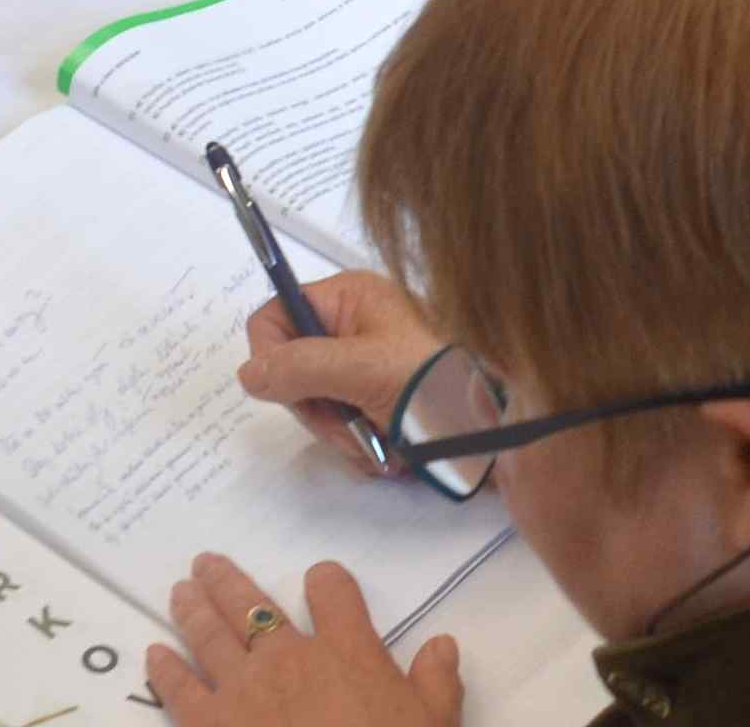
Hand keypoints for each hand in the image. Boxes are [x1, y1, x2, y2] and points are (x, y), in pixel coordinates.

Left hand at [152, 557, 460, 726]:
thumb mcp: (433, 726)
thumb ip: (436, 684)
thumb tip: (444, 644)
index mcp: (347, 651)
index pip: (334, 593)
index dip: (328, 582)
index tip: (321, 582)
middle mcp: (288, 656)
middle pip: (254, 604)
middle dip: (228, 580)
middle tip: (205, 563)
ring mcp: (242, 688)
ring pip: (211, 633)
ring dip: (193, 608)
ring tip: (181, 589)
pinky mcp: (209, 723)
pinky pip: (180, 688)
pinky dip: (165, 669)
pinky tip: (154, 655)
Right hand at [235, 270, 447, 473]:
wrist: (500, 427)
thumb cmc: (435, 383)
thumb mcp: (364, 369)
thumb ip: (300, 367)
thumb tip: (249, 374)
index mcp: (349, 298)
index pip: (275, 316)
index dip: (272, 358)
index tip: (295, 393)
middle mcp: (353, 327)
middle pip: (292, 370)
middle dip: (318, 410)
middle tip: (352, 427)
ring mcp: (366, 367)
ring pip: (317, 406)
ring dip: (343, 435)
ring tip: (382, 445)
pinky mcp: (380, 402)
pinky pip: (344, 427)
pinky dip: (362, 446)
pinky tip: (392, 452)